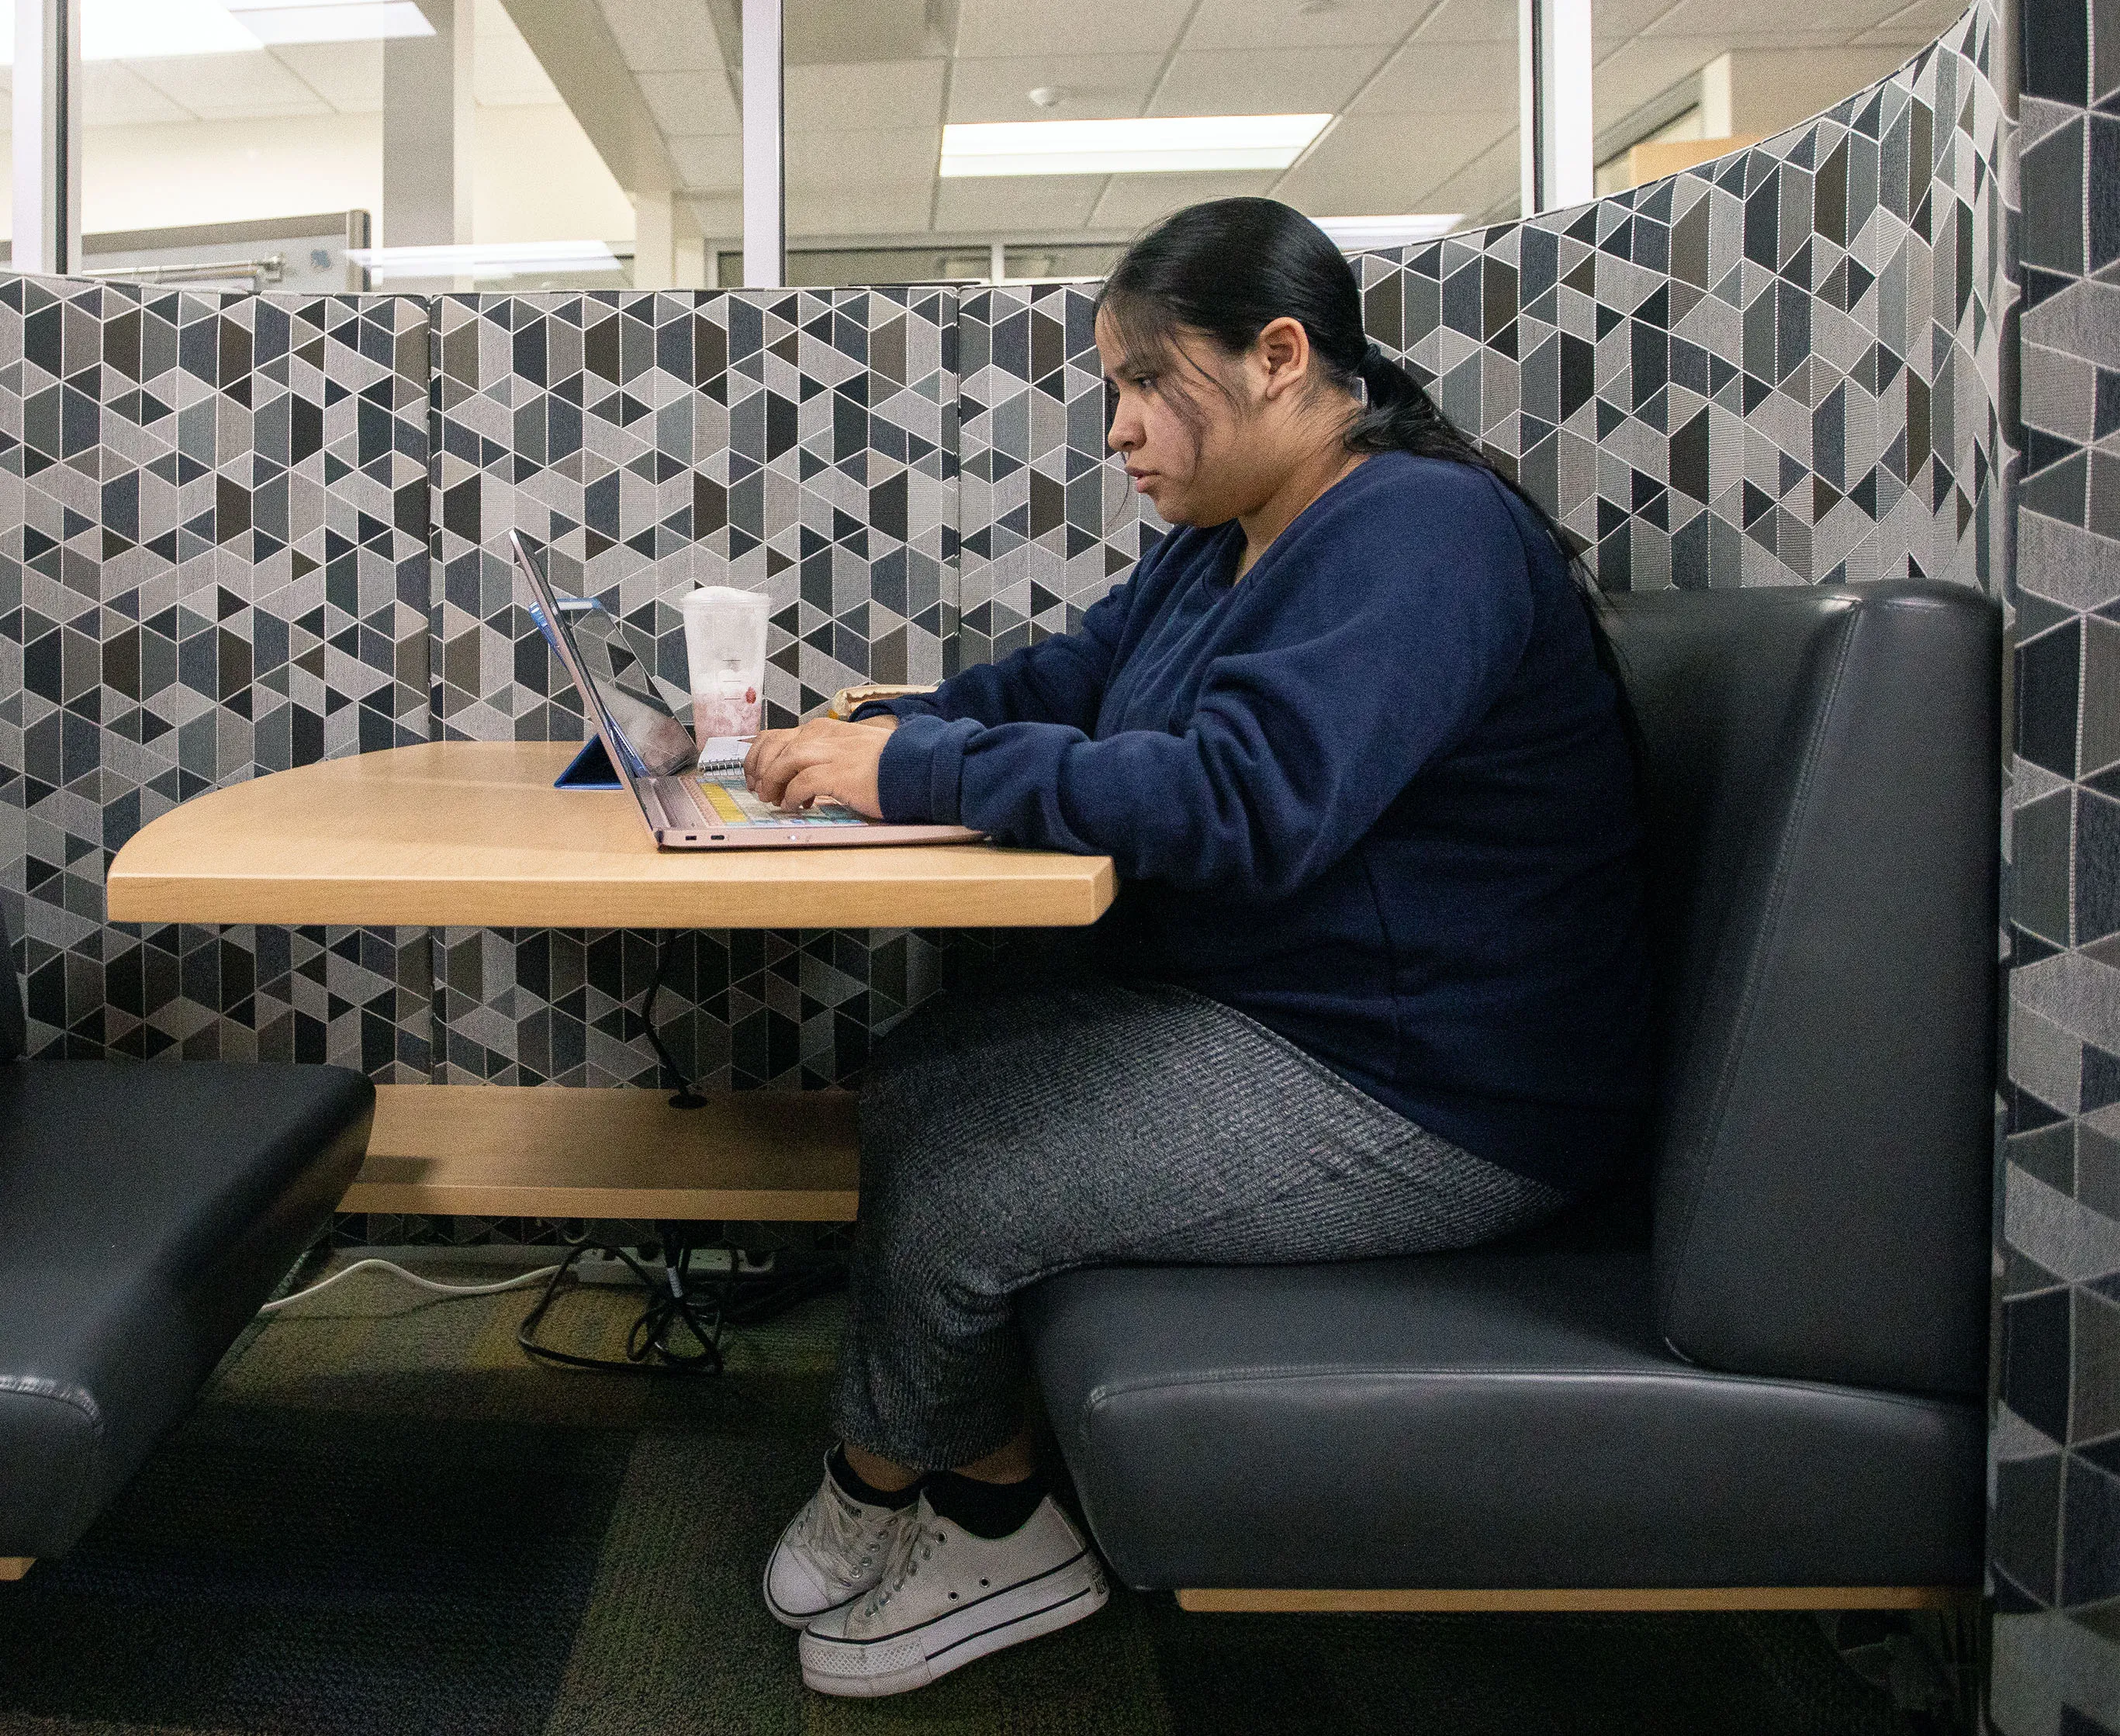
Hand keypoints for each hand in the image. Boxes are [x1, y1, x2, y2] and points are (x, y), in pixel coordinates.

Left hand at [744, 716, 896, 818]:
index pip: (776, 736)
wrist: (915, 768)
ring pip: (784, 762)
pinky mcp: (838, 773)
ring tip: (772, 800)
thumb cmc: (886, 764)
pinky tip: (794, 807)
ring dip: (773, 782)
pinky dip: (793, 796)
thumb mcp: (850, 750)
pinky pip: (802, 783)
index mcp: (824, 730)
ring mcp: (831, 753)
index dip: (758, 756)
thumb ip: (826, 754)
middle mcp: (823, 736)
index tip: (755, 776)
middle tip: (760, 791)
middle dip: (760, 770)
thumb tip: (800, 775)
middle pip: (774, 747)